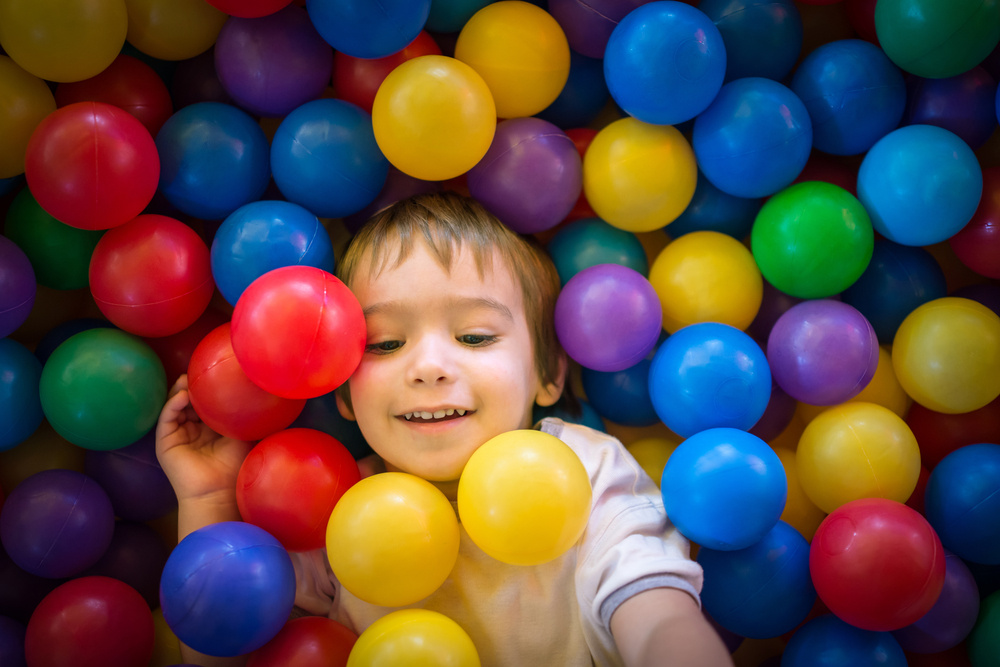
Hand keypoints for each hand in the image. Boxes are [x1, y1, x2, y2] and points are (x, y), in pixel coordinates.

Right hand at [155, 374, 252, 505]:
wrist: (219, 492)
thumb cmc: (234, 466)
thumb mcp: (240, 434)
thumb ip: (239, 415)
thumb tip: (249, 390)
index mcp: (210, 429)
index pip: (205, 403)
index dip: (208, 389)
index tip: (214, 373)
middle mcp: (192, 431)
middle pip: (188, 402)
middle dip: (192, 386)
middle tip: (198, 372)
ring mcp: (177, 436)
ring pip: (174, 407)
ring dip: (180, 391)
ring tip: (188, 379)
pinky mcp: (165, 443)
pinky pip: (166, 419)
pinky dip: (172, 405)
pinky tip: (182, 396)